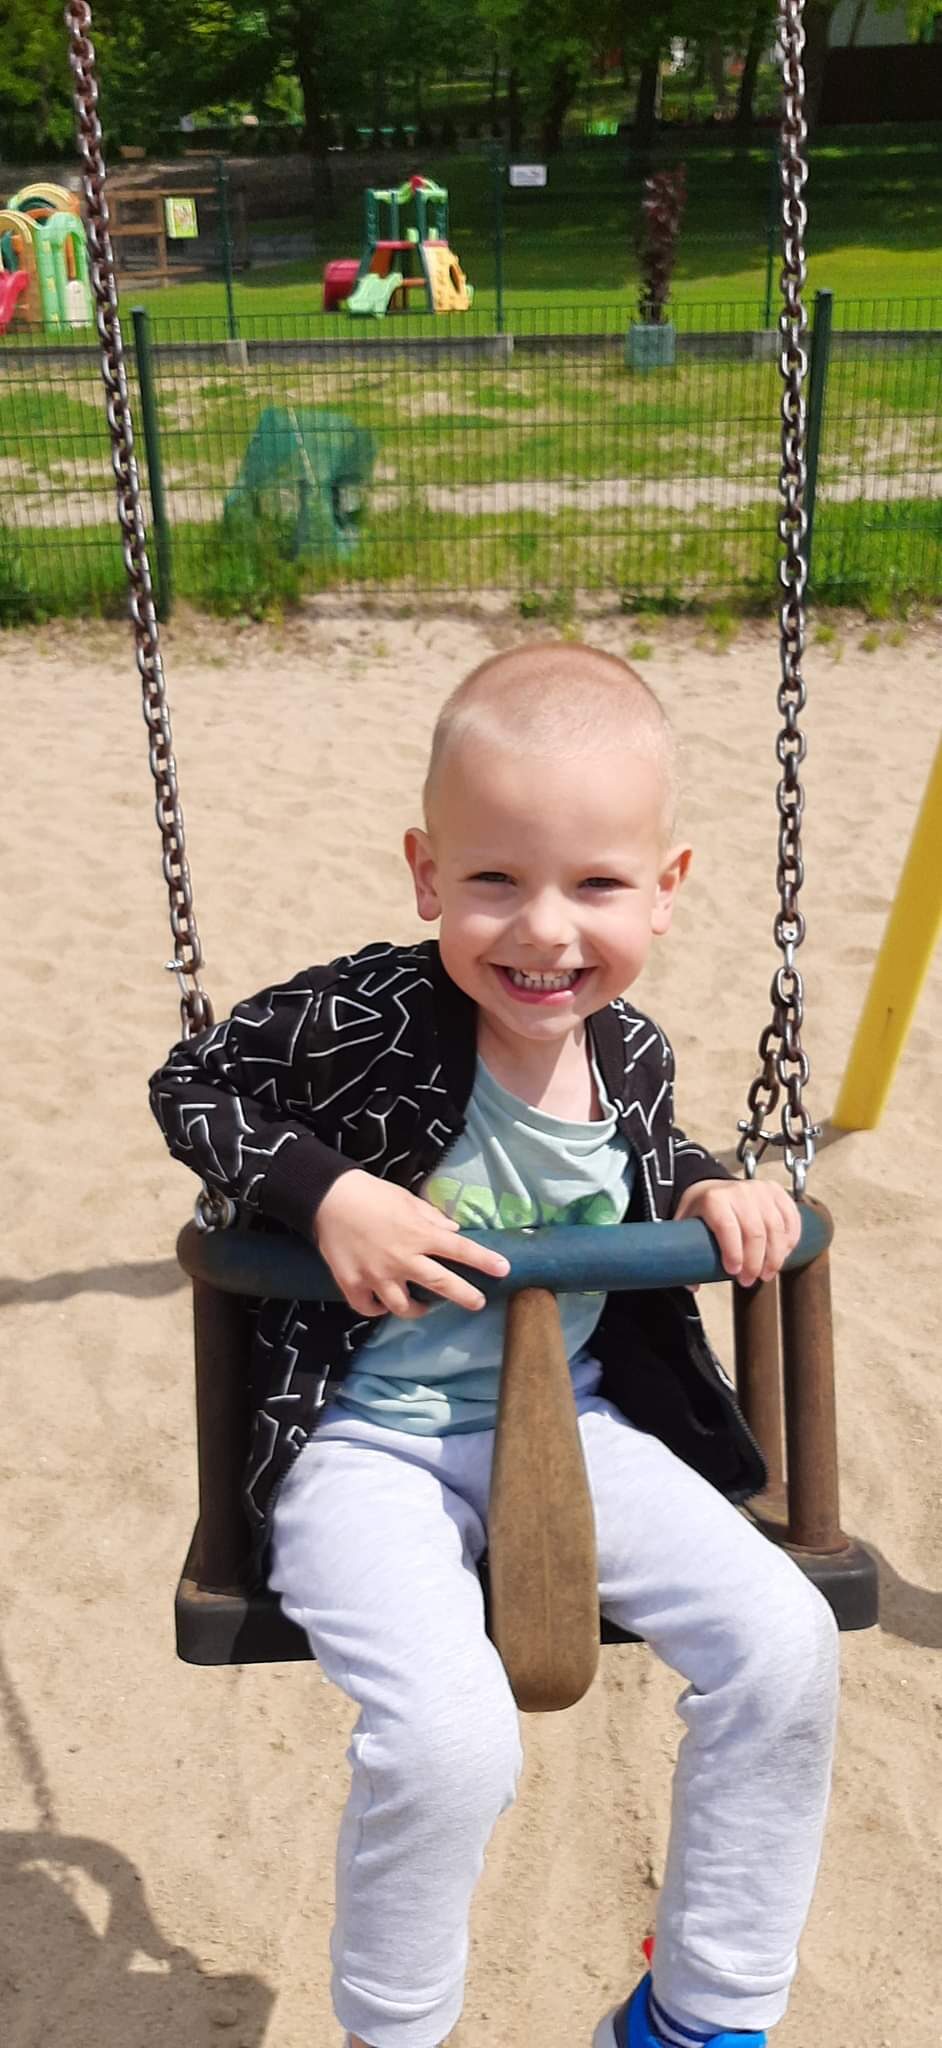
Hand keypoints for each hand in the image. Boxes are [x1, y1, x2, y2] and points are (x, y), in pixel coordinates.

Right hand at [314, 1169, 510, 1318]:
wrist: (327, 1197)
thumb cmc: (372, 1194)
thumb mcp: (408, 1200)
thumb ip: (432, 1219)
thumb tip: (453, 1231)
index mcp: (419, 1234)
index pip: (460, 1249)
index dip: (484, 1260)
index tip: (504, 1270)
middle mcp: (402, 1258)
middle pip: (441, 1284)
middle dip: (464, 1296)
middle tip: (478, 1303)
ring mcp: (377, 1275)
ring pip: (404, 1307)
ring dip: (418, 1310)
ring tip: (423, 1308)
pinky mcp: (352, 1284)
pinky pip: (370, 1308)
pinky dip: (378, 1308)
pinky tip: (384, 1304)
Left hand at [674, 1177, 800, 1288]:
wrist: (712, 1187)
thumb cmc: (702, 1209)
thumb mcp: (685, 1225)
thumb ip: (684, 1254)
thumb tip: (694, 1285)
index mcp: (714, 1199)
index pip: (727, 1227)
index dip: (734, 1254)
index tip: (734, 1273)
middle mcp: (739, 1191)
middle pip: (755, 1232)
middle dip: (755, 1262)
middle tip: (749, 1280)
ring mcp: (761, 1190)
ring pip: (776, 1228)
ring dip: (775, 1257)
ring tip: (767, 1274)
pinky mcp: (777, 1192)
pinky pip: (791, 1218)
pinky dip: (791, 1240)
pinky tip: (783, 1255)